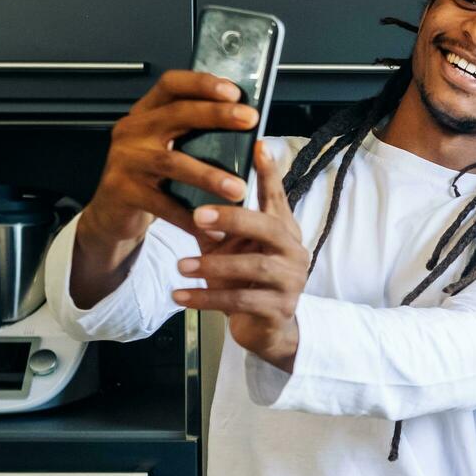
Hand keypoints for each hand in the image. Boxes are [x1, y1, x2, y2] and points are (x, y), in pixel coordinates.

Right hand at [80, 69, 255, 245]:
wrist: (112, 212)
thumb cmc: (150, 175)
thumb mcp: (166, 146)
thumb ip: (194, 132)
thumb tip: (245, 123)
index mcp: (146, 113)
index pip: (172, 85)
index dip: (201, 83)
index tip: (234, 90)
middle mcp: (132, 130)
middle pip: (176, 114)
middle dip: (216, 115)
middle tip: (250, 119)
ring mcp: (125, 159)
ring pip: (172, 163)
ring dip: (209, 176)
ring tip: (238, 189)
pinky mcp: (121, 190)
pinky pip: (161, 204)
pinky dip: (189, 217)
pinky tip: (213, 229)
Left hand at [170, 142, 310, 372]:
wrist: (267, 330)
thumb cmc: (246, 280)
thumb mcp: (231, 248)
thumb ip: (218, 225)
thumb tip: (189, 190)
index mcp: (284, 231)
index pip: (277, 197)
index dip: (269, 172)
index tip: (259, 145)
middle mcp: (294, 251)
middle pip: (269, 227)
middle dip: (233, 218)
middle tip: (198, 215)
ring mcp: (291, 281)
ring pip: (254, 266)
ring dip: (214, 266)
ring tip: (181, 266)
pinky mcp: (279, 309)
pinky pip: (241, 300)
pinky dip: (207, 298)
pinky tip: (181, 296)